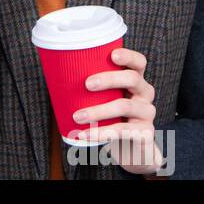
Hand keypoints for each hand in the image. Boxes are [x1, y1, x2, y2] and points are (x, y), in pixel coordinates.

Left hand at [72, 47, 164, 175]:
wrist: (130, 148)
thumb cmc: (111, 117)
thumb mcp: (106, 99)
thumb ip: (92, 87)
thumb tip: (56, 73)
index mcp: (136, 80)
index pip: (138, 62)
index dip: (129, 56)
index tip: (112, 54)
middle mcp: (145, 93)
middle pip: (132, 79)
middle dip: (109, 79)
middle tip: (86, 84)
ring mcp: (147, 112)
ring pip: (124, 106)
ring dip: (98, 111)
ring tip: (77, 116)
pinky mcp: (144, 132)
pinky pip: (121, 131)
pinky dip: (100, 132)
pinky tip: (83, 134)